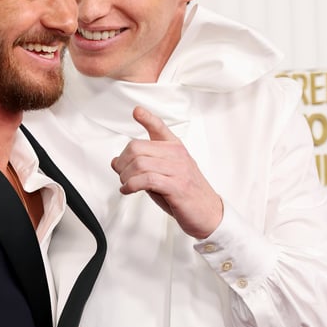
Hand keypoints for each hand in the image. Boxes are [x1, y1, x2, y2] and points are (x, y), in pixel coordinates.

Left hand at [111, 106, 223, 238]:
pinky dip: (131, 185)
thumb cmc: (187, 195)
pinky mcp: (177, 186)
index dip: (147, 118)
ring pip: (139, 164)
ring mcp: (178, 170)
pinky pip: (147, 180)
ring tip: (126, 184)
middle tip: (121, 174)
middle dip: (122, 163)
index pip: (159, 127)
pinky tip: (128, 190)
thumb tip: (116, 162)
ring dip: (125, 176)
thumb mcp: (164, 176)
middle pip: (137, 148)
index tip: (137, 112)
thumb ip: (142, 167)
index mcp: (176, 149)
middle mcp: (177, 155)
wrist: (209, 214)